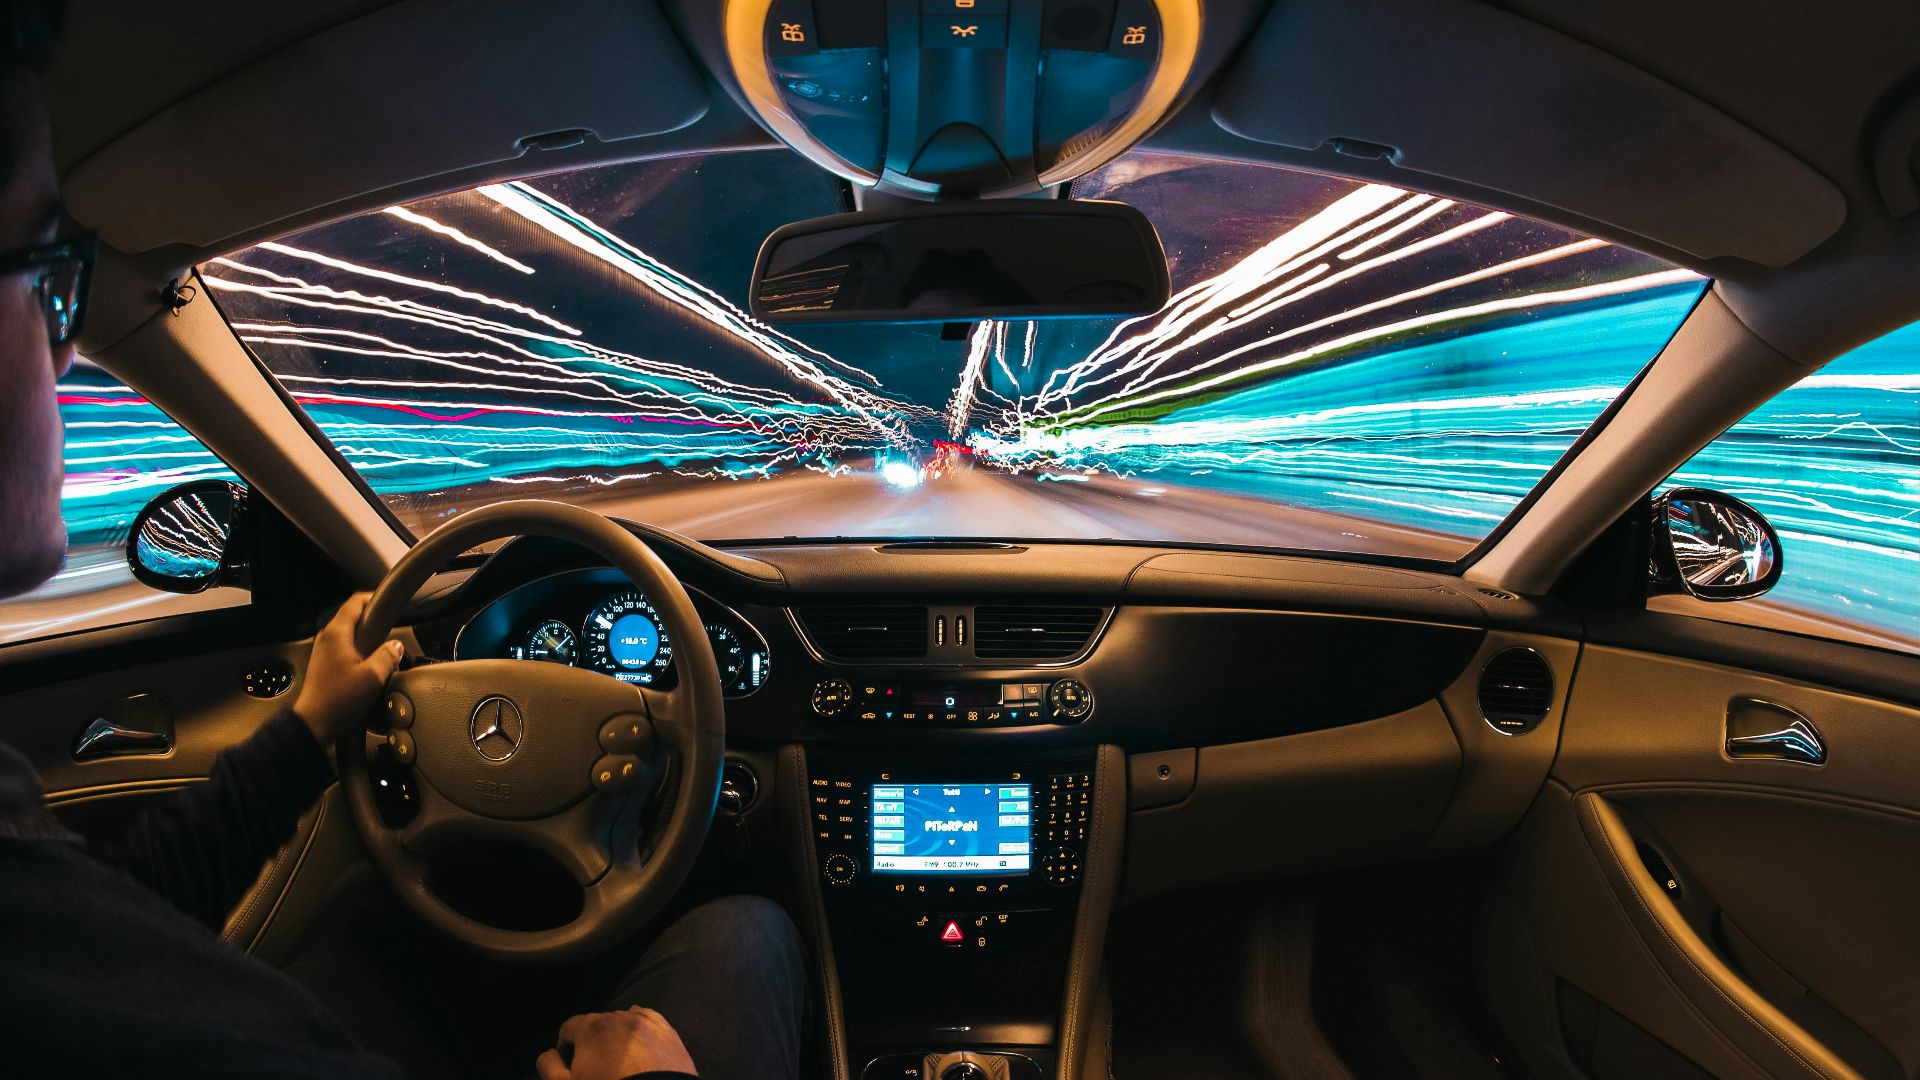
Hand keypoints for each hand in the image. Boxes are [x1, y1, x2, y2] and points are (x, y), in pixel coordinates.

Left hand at [292, 593, 405, 743]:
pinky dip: (360, 651)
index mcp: (336, 634)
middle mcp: (326, 638)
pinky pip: (346, 649)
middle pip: (353, 617)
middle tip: (392, 630)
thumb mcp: (373, 677)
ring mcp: (323, 652)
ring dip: (368, 639)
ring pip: (350, 634)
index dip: (375, 598)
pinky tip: (370, 667)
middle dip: (374, 621)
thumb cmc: (337, 701)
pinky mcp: (325, 665)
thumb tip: (396, 646)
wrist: (314, 724)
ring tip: (383, 651)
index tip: (390, 603)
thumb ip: (388, 656)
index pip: (356, 602)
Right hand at [537, 1007, 696, 1079]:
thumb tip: (550, 1053)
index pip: (569, 1028)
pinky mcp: (669, 1034)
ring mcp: (648, 1024)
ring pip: (624, 1023)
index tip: (569, 1065)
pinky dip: (641, 1030)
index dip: (565, 1047)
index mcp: (592, 1027)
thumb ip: (550, 1066)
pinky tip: (638, 1045)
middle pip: (597, 1025)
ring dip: (617, 1038)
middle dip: (592, 1043)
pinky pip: (650, 1022)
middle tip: (595, 1070)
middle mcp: (620, 1017)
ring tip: (619, 1065)